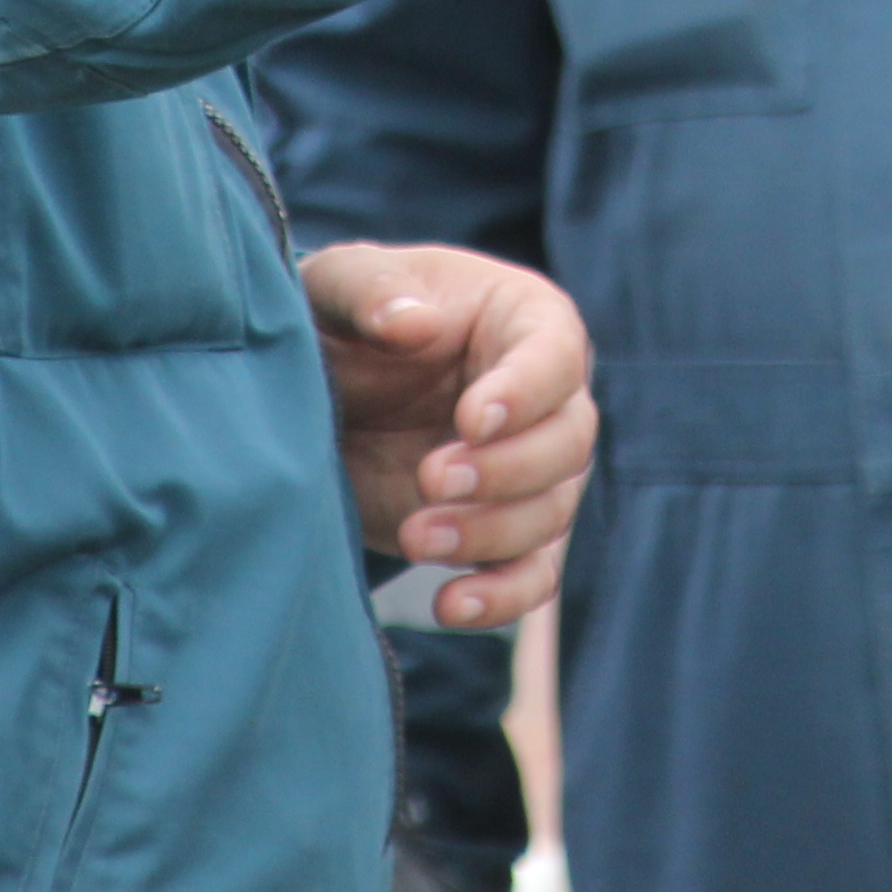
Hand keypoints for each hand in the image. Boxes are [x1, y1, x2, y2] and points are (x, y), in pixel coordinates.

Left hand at [305, 241, 596, 626]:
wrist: (322, 393)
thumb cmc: (345, 320)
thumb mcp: (342, 285)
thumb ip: (373, 292)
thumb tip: (415, 324)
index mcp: (525, 321)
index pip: (556, 355)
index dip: (525, 391)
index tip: (471, 418)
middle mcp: (545, 399)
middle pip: (569, 444)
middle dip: (506, 471)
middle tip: (431, 478)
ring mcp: (527, 472)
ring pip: (552, 515)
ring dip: (490, 535)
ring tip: (416, 537)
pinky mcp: (497, 533)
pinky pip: (531, 576)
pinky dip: (501, 598)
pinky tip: (449, 606)